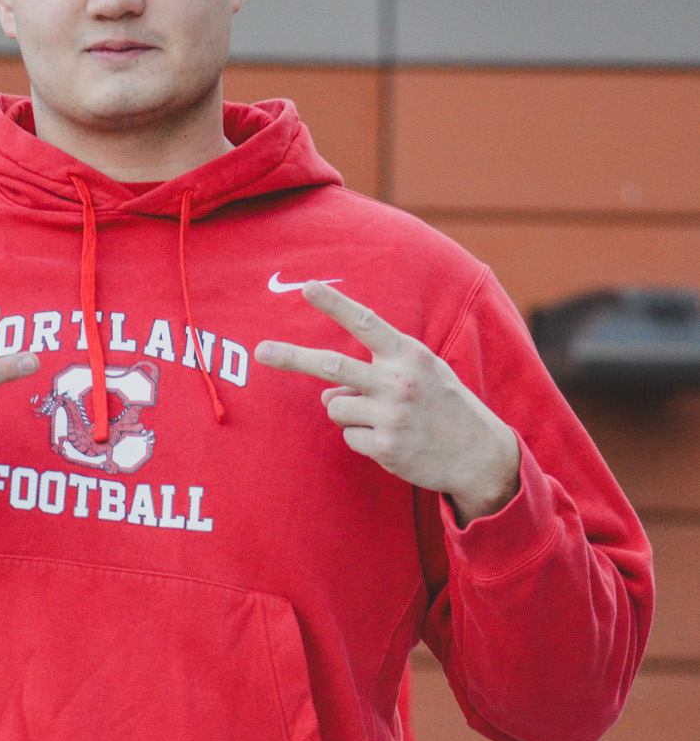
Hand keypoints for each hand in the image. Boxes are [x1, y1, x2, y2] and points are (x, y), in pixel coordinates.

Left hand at [255, 282, 520, 524]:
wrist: (479, 453)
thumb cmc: (444, 407)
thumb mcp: (421, 376)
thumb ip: (376, 374)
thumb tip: (327, 394)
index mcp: (409, 355)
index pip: (365, 323)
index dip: (335, 304)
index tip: (308, 287)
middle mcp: (398, 381)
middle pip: (331, 365)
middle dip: (291, 357)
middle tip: (261, 351)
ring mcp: (390, 415)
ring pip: (335, 407)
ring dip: (348, 412)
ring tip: (384, 419)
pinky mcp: (385, 446)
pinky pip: (348, 437)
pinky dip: (362, 439)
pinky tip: (393, 441)